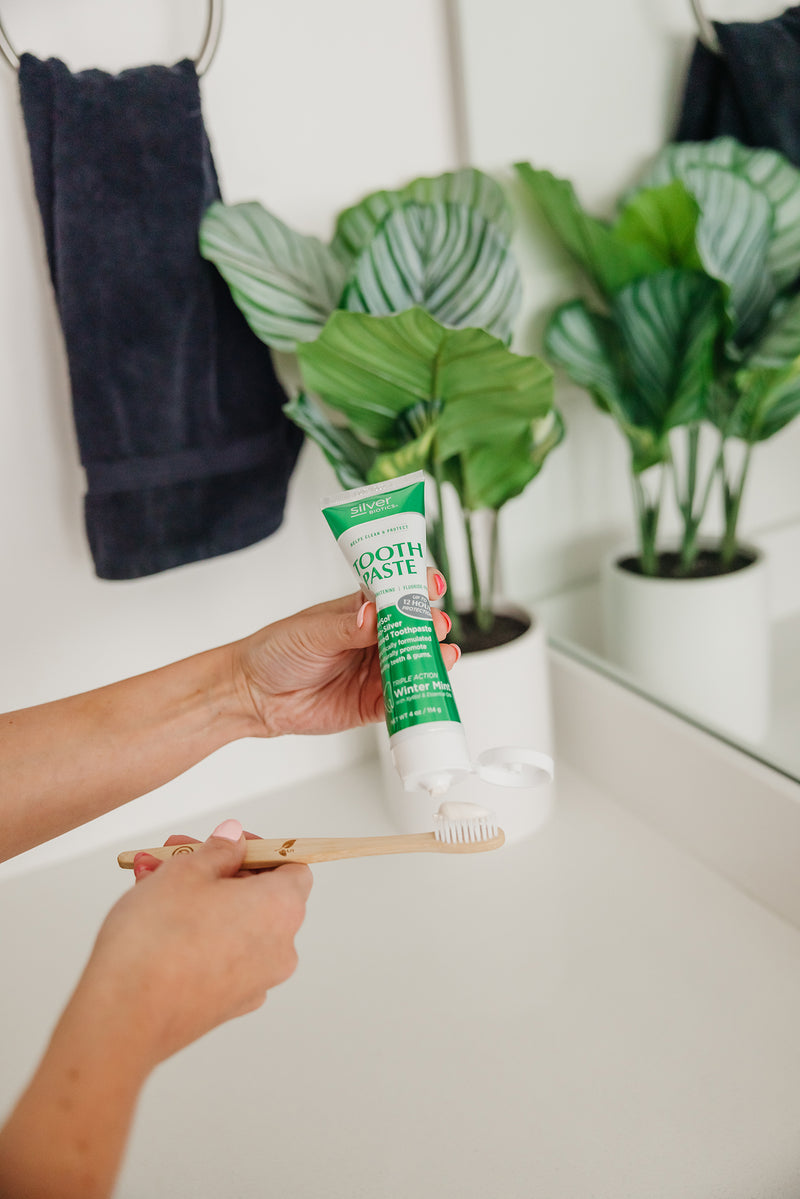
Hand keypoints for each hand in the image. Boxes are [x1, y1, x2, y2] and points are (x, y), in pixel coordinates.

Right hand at [79, 820, 311, 1069]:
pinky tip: (157, 921)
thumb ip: (218, 850)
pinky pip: (221, 955)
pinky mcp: (227, 1005)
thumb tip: (233, 841)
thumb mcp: (186, 872)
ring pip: (233, 925)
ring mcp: (255, 982)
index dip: (259, 850)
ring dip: (199, 899)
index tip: (225, 844)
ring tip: (152, 882)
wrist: (123, 1016)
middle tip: (177, 856)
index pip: (292, 868)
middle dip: (217, 871)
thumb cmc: (157, 942)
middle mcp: (279, 949)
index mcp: (281, 909)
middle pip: (259, 895)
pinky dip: (198, 934)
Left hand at [232, 567, 457, 736]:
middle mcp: (374, 640)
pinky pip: (403, 700)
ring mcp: (376, 671)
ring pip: (415, 664)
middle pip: (414, 629)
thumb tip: (374, 615)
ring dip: (433, 659)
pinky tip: (429, 687)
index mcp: (362, 611)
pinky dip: (419, 695)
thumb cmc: (277, 651)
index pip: (397, 593)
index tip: (431, 586)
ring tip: (442, 656)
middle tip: (435, 626)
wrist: (255, 695)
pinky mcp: (373, 703)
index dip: (417, 586)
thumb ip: (346, 627)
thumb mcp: (311, 632)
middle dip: (430, 625)